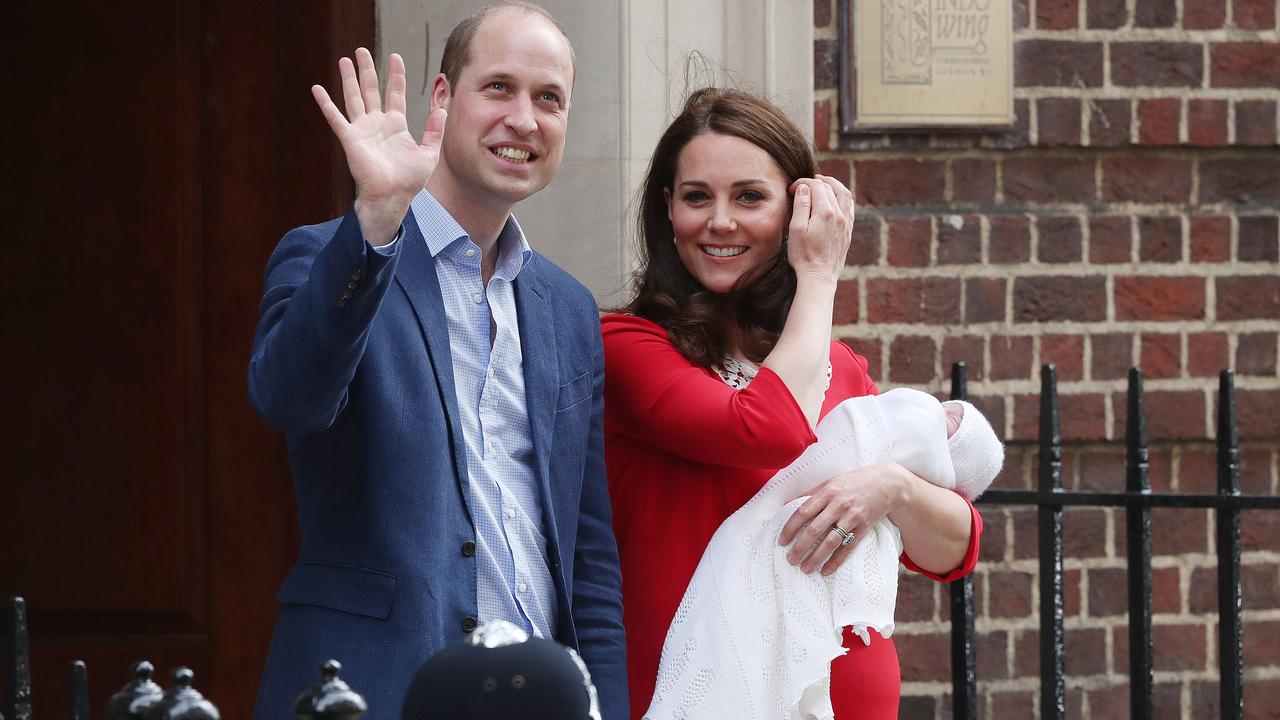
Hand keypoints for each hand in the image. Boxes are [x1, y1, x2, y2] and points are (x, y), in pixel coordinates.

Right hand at [312, 48, 446, 245]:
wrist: (393, 196)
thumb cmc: (410, 180)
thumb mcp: (429, 153)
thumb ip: (435, 130)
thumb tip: (441, 109)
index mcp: (396, 125)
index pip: (395, 93)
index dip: (396, 75)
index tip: (395, 57)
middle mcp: (377, 123)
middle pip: (371, 90)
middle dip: (367, 70)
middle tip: (362, 51)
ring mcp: (363, 130)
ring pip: (354, 98)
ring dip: (348, 79)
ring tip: (345, 59)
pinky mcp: (351, 139)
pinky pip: (336, 118)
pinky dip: (326, 104)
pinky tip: (317, 89)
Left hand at [777, 463, 905, 574]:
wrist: (888, 484)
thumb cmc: (855, 482)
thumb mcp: (832, 481)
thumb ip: (813, 493)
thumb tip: (790, 504)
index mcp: (828, 492)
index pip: (803, 512)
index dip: (790, 528)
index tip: (781, 541)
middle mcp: (839, 505)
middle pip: (815, 530)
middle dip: (800, 547)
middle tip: (790, 560)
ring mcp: (852, 518)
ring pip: (830, 542)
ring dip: (816, 558)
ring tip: (804, 568)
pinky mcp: (864, 528)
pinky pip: (848, 548)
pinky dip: (836, 561)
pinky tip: (826, 570)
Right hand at [785, 174, 854, 285]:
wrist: (819, 277)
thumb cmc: (804, 255)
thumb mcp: (796, 229)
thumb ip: (801, 205)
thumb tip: (804, 187)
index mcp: (825, 212)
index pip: (815, 186)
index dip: (802, 183)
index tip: (791, 189)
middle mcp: (839, 214)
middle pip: (829, 188)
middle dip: (815, 182)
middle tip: (803, 185)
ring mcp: (846, 223)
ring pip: (844, 194)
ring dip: (833, 185)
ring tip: (822, 182)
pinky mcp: (848, 231)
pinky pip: (849, 207)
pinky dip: (842, 197)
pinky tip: (836, 198)